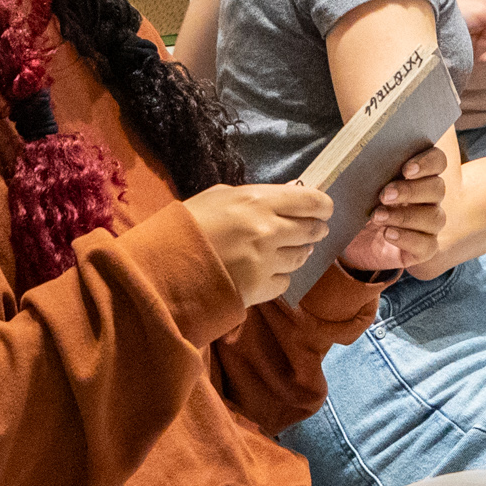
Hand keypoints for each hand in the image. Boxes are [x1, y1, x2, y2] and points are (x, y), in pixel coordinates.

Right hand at [181, 182, 335, 305]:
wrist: (161, 267)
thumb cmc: (185, 226)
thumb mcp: (218, 197)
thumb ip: (254, 198)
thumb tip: (284, 200)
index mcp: (257, 201)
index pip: (311, 201)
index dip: (323, 205)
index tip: (324, 209)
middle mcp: (268, 230)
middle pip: (313, 230)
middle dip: (314, 229)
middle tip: (311, 230)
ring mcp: (266, 262)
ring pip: (302, 257)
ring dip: (298, 252)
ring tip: (285, 250)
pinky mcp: (260, 289)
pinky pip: (285, 282)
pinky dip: (279, 276)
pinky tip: (265, 271)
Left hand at [332, 147, 447, 273]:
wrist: (348, 240)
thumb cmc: (355, 203)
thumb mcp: (352, 181)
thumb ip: (357, 163)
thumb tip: (352, 143)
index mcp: (417, 174)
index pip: (437, 161)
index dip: (426, 163)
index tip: (405, 167)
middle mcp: (429, 198)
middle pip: (437, 189)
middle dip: (412, 190)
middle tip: (384, 194)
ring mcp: (428, 224)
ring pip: (435, 218)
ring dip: (407, 215)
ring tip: (378, 216)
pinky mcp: (421, 249)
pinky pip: (428, 245)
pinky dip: (409, 239)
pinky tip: (389, 235)